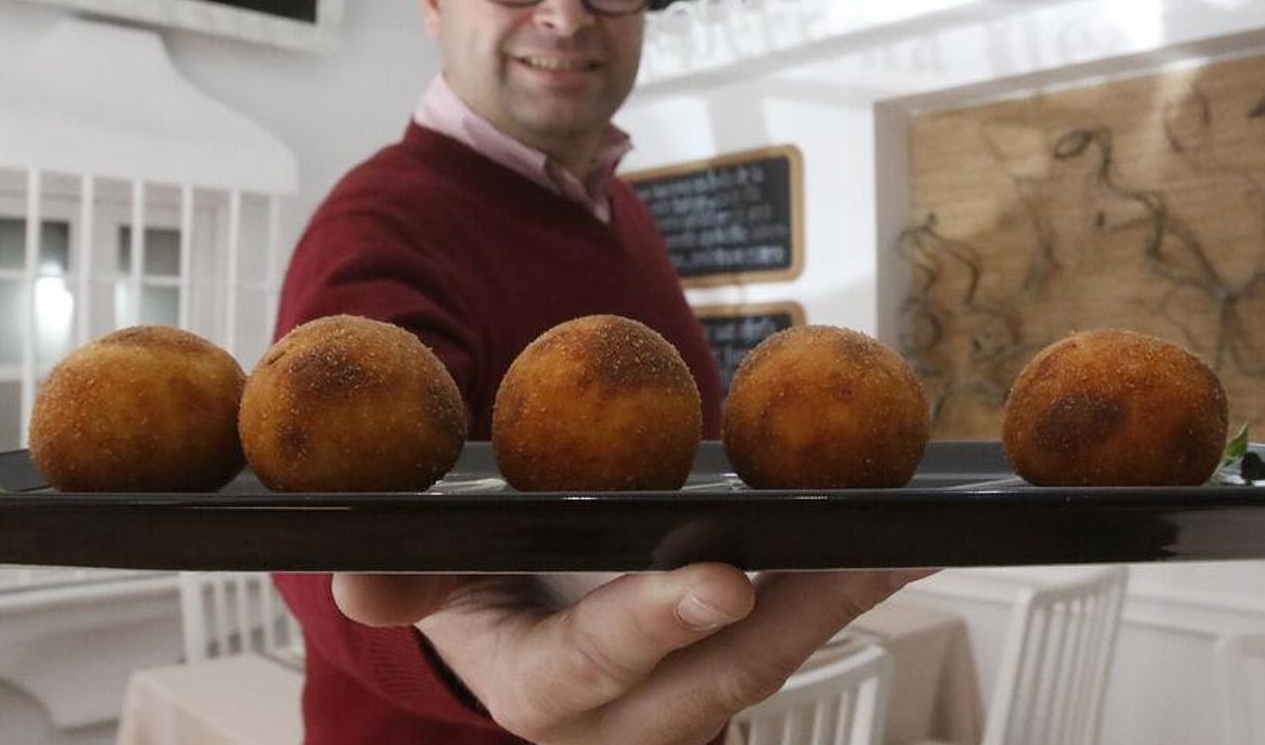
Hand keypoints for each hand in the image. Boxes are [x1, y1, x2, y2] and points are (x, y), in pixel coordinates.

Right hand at [333, 565, 936, 744]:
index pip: (594, 665)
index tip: (720, 577)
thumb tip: (363, 579)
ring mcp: (677, 706)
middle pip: (711, 682)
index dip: (655, 624)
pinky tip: (895, 550)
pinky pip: (786, 643)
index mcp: (534, 689)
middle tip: (859, 555)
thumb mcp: (430, 573)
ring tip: (901, 545)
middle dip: (789, 622)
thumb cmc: (478, 581)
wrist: (514, 618)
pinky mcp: (720, 677)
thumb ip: (405, 573)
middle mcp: (616, 719)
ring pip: (763, 666)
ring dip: (836, 608)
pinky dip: (840, 597)